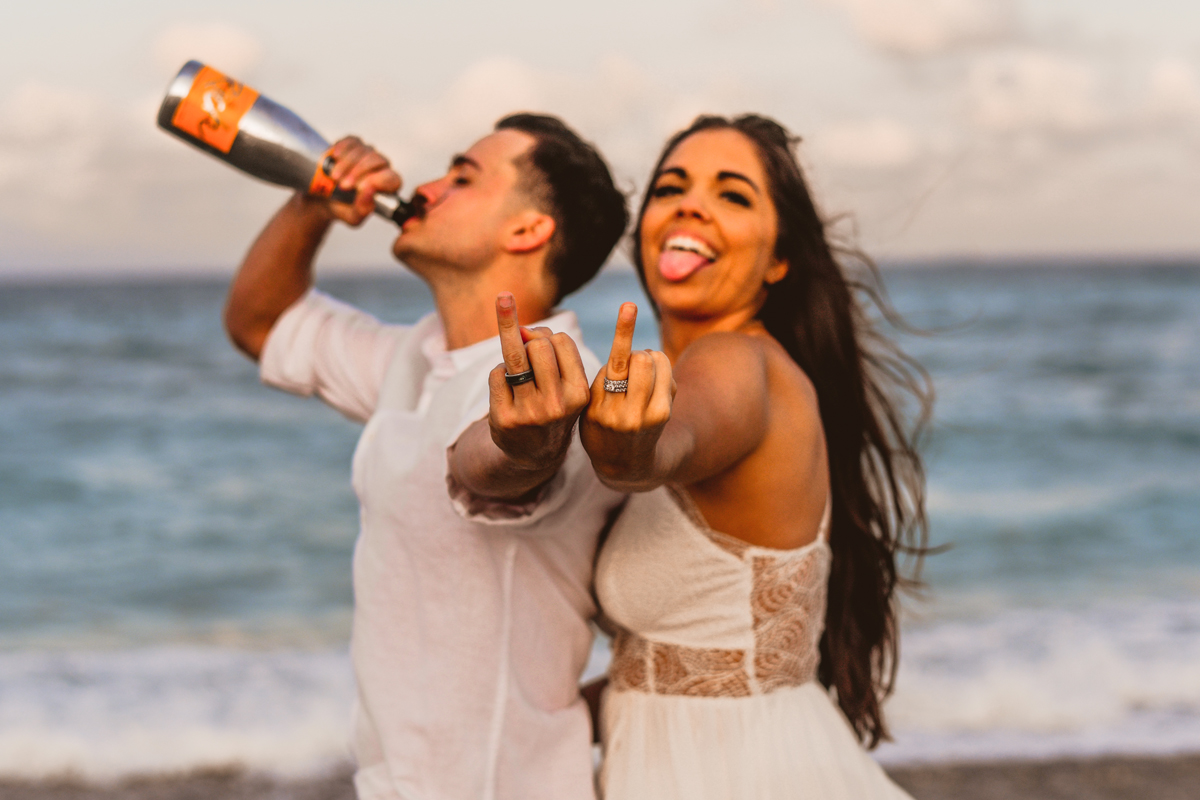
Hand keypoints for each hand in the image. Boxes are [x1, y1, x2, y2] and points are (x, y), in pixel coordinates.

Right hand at [318, 136, 402, 225]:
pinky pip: (352, 141)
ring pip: (363, 150)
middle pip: (377, 160)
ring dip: (347, 163)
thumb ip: (362, 211)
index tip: (359, 188)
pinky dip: (342, 148)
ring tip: (333, 177)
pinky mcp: (353, 144)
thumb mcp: (351, 217)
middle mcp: (380, 168)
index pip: (392, 178)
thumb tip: (368, 195)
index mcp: (386, 187)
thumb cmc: (342, 208)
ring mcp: (367, 154)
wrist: (321, 198)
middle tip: (342, 185)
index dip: (377, 181)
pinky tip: (334, 157)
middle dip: (358, 172)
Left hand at [486, 293, 590, 470]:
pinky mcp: (504, 418)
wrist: (535, 453)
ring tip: (505, 318)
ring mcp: (529, 413)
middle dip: (529, 342)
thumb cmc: (551, 405)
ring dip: (510, 344)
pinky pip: (496, 373)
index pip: (561, 340)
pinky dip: (499, 373)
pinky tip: (506, 387)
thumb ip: (552, 349)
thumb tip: (520, 329)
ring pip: (515, 354)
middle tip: (527, 355)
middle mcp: (556, 405)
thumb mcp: (566, 383)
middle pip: (539, 345)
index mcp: (578, 392)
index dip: (548, 336)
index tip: (544, 344)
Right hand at [580, 303, 675, 487]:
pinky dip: (660, 370)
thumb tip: (634, 354)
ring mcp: (644, 416)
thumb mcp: (588, 408)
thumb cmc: (601, 426)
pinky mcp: (662, 415)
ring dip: (649, 360)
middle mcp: (620, 413)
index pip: (614, 362)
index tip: (630, 306)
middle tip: (630, 368)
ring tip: (641, 374)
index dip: (624, 331)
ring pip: (654, 363)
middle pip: (640, 359)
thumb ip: (601, 380)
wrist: (623, 465)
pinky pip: (666, 375)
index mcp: (596, 407)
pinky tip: (654, 382)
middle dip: (635, 355)